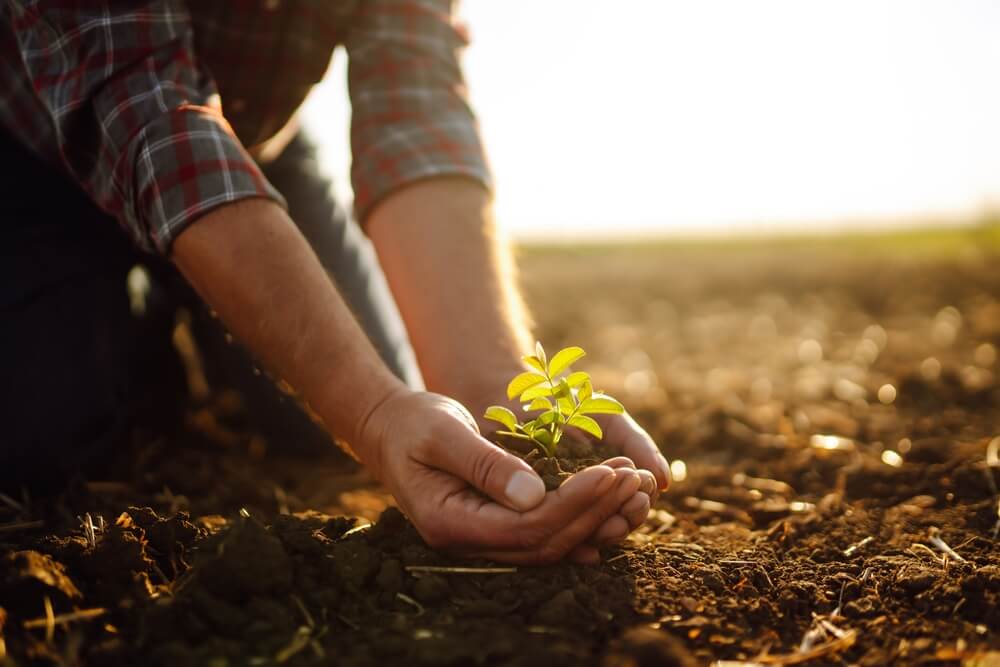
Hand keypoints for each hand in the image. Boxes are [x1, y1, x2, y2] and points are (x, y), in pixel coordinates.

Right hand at [356, 390, 642, 563]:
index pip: (526, 527)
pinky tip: (611, 510)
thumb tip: (535, 495)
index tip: (610, 472)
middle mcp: (468, 542)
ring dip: (595, 518)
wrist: (390, 428)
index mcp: (450, 522)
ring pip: (550, 544)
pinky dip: (580, 522)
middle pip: (545, 542)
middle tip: (633, 476)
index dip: (574, 504)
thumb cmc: (413, 423)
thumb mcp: (444, 432)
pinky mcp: (495, 526)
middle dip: (595, 510)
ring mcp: (482, 538)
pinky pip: (543, 535)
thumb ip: (485, 463)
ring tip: (633, 486)